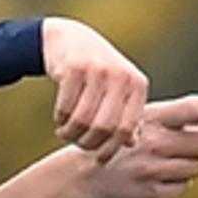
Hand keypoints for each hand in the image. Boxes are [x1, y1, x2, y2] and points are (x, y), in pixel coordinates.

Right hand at [42, 17, 146, 159]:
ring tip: (65, 133)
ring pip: (82, 119)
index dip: (112, 148)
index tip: (99, 158)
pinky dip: (60, 118)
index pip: (127, 128)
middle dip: (88, 142)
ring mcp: (97, 69)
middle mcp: (121, 75)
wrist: (69, 39)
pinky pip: (65, 107)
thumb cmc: (98, 72)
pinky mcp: (74, 67)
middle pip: (104, 127)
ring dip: (70, 133)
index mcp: (137, 84)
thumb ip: (127, 115)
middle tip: (78, 143)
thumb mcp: (119, 90)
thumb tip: (131, 143)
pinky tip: (60, 118)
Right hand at [82, 96, 197, 197]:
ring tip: (164, 161)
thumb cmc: (125, 143)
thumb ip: (190, 123)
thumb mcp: (149, 123)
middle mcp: (152, 143)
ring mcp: (152, 170)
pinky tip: (157, 177)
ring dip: (189, 164)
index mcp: (150, 118)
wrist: (85, 176)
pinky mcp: (152, 194)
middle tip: (185, 144)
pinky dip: (177, 183)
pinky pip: (184, 187)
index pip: (195, 108)